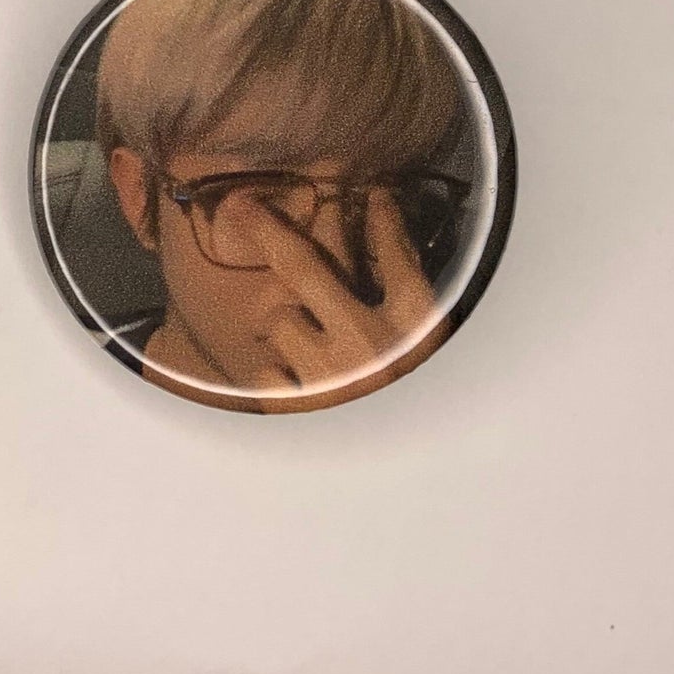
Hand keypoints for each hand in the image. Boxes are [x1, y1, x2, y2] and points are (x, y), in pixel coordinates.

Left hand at [247, 186, 447, 408]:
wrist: (418, 481)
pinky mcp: (297, 409)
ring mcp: (327, 374)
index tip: (367, 192)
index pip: (392, 250)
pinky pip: (267, 372)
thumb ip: (408, 280)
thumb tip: (385, 215)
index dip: (377, 215)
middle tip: (240, 205)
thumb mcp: (433, 341)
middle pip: (304, 265)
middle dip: (267, 228)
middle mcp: (367, 341)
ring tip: (313, 347)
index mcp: (413, 323)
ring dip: (290, 327)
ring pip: (282, 322)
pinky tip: (298, 381)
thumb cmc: (426, 400)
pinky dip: (278, 374)